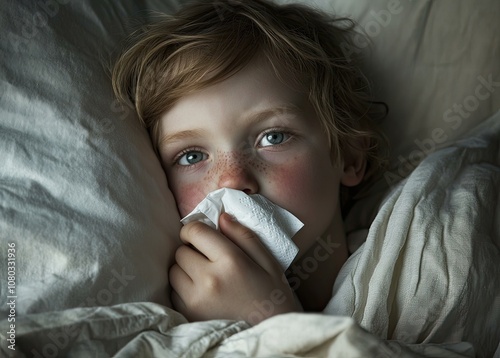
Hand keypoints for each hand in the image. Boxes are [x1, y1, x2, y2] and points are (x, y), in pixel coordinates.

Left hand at [169, 212, 300, 324]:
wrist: (271, 335)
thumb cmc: (273, 297)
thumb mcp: (268, 262)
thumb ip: (244, 236)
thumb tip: (221, 217)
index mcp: (231, 261)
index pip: (195, 231)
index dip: (195, 229)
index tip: (202, 235)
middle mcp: (209, 279)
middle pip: (181, 251)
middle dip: (192, 250)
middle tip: (208, 259)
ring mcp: (195, 300)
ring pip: (174, 271)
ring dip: (185, 270)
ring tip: (205, 277)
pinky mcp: (188, 316)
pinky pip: (173, 292)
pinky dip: (183, 289)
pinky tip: (203, 294)